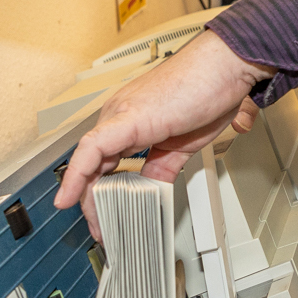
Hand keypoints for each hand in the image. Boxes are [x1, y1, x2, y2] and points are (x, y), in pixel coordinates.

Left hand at [53, 31, 273, 239]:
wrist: (228, 66)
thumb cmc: (213, 89)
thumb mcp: (186, 141)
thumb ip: (166, 164)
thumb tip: (157, 185)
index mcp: (133, 122)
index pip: (106, 163)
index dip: (102, 194)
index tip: (106, 218)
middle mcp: (122, 118)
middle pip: (94, 168)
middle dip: (94, 204)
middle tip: (103, 230)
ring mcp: (122, 117)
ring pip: (89, 164)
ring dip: (88, 200)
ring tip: (97, 226)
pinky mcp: (128, 119)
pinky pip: (91, 152)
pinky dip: (76, 177)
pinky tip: (69, 197)